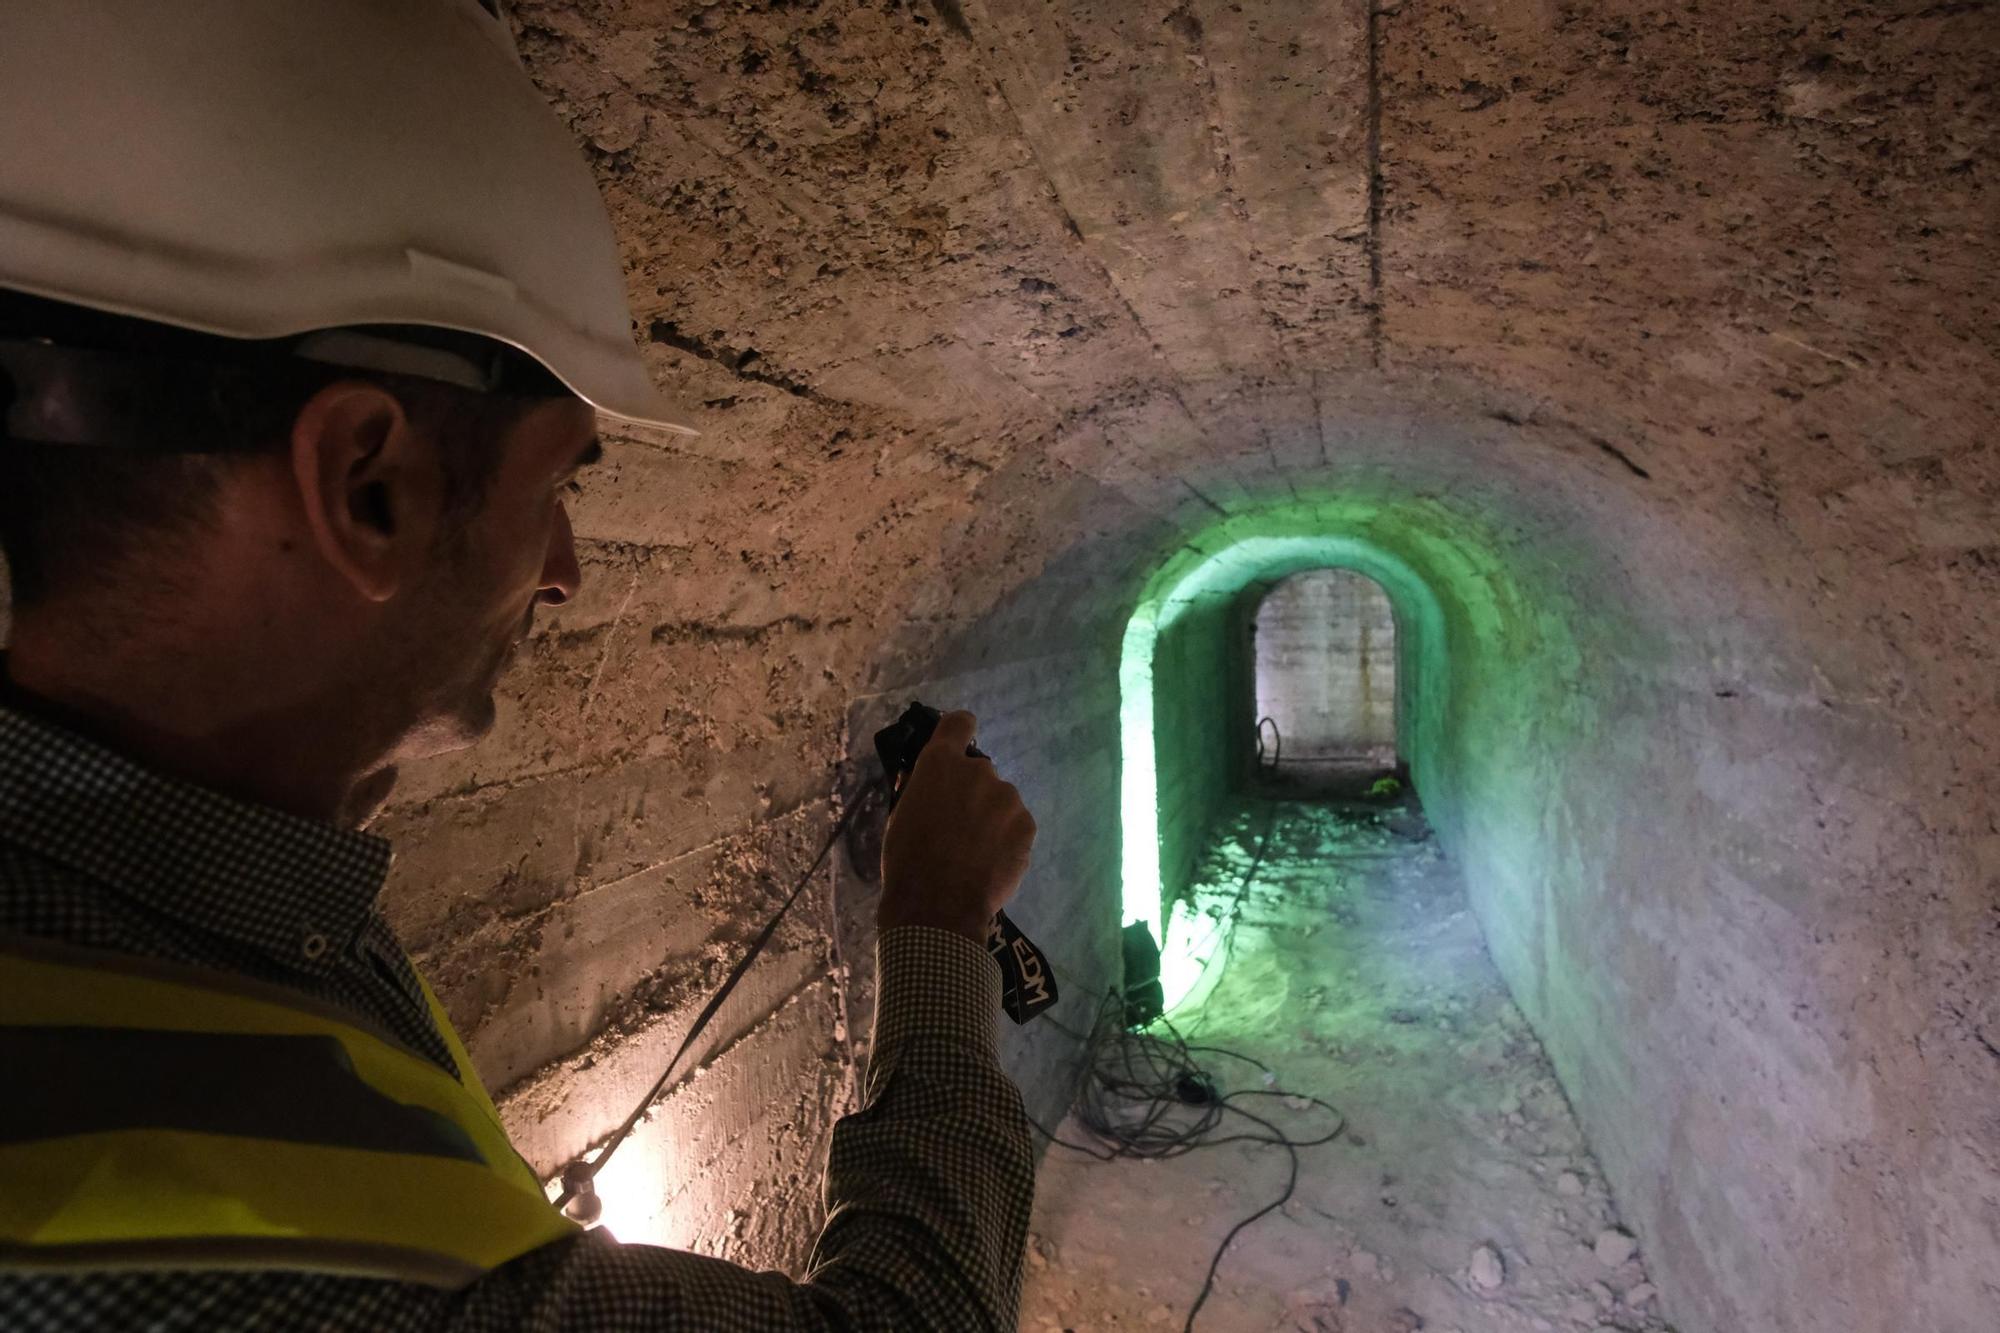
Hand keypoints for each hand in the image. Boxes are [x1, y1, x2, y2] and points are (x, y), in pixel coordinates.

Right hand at [879, 710, 1036, 942]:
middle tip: (959, 828)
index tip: (958, 747)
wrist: (938, 905)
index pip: (959, 723)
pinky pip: (1016, 827)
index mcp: (941, 764)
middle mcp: (979, 771)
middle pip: (979, 773)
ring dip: (991, 818)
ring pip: (1001, 802)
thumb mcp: (900, 817)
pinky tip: (992, 865)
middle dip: (972, 794)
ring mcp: (1008, 798)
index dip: (959, 732)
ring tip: (976, 854)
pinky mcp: (1027, 826)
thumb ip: (920, 791)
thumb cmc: (907, 860)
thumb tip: (927, 784)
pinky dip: (1007, 841)